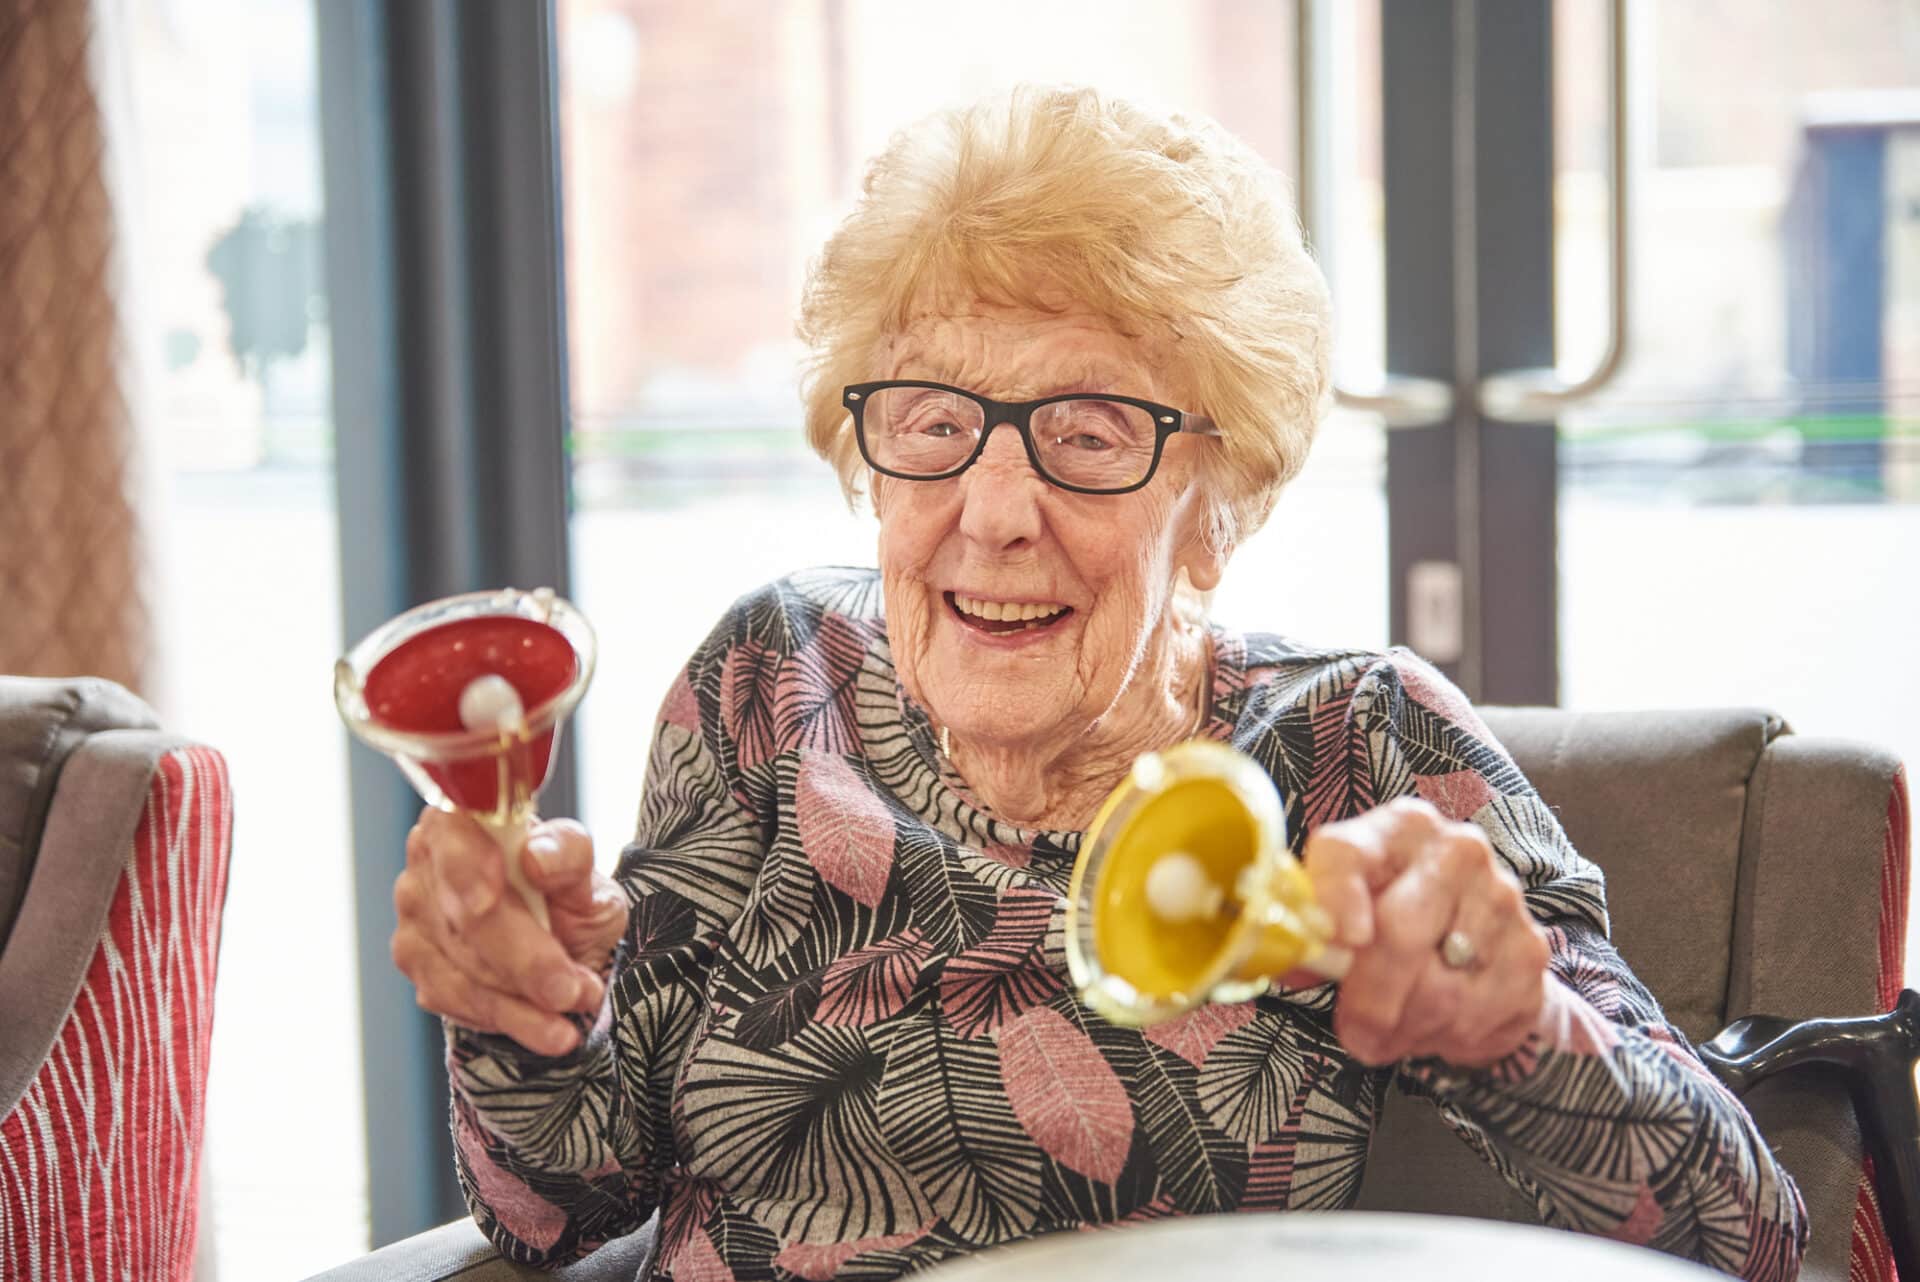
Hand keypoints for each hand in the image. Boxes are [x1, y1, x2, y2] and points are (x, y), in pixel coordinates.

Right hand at [391, 808, 629, 1055]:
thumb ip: (570, 856)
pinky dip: (507, 1018)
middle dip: (526, 962)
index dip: (468, 870)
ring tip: (576, 1006)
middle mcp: (427, 860)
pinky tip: (544, 1025)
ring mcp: (412, 914)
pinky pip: (455, 998)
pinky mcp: (414, 961)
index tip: (490, 900)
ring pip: (462, 968)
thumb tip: (537, 857)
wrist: (561, 944)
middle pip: (466, 918)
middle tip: (577, 990)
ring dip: (524, 1000)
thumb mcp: (587, 874)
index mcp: (464, 818)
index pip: (456, 839)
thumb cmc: (569, 897)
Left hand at [1297, 796, 1549, 1067]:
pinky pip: (1479, 1017)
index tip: (1341, 941)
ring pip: (1440, 990)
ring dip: (1408, 1029)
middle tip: (1354, 1034)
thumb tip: (1293, 960)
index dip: (1338, 897)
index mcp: (1398, 829)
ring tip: (1395, 1031)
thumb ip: (1317, 927)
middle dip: (1371, 1000)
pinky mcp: (1530, 954)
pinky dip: (1448, 1039)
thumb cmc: (1391, 914)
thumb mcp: (1346, 906)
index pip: (1350, 854)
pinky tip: (1438, 1027)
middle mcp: (1458, 851)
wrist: (1475, 932)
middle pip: (1400, 934)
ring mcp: (1502, 900)